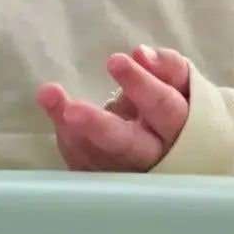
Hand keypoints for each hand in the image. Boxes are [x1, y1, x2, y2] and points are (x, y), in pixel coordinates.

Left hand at [37, 45, 191, 171]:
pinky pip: (82, 163)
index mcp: (180, 127)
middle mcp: (154, 155)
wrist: (176, 148)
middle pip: (126, 144)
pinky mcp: (105, 179)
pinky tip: (57, 112)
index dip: (140, 84)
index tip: (114, 60)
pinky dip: (68, 139)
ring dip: (70, 129)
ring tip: (50, 95)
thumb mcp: (183, 85)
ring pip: (96, 156)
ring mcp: (126, 172)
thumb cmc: (177, 109)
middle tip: (72, 109)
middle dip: (98, 127)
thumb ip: (168, 68)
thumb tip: (141, 54)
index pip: (162, 106)